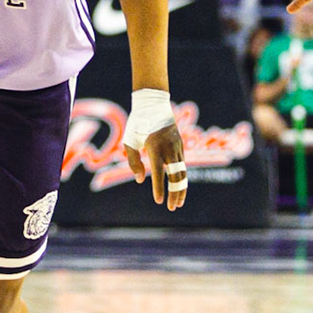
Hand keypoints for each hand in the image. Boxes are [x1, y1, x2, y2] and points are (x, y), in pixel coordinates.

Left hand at [121, 89, 188, 210]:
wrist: (154, 104)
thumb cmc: (138, 123)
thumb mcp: (130, 140)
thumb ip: (134, 161)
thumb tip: (141, 180)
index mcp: (155, 148)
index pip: (159, 174)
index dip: (159, 189)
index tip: (159, 201)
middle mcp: (169, 149)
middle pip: (176, 177)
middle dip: (175, 194)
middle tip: (172, 208)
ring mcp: (177, 147)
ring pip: (183, 172)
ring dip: (181, 189)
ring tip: (178, 203)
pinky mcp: (181, 145)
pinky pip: (183, 165)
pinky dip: (182, 178)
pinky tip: (179, 187)